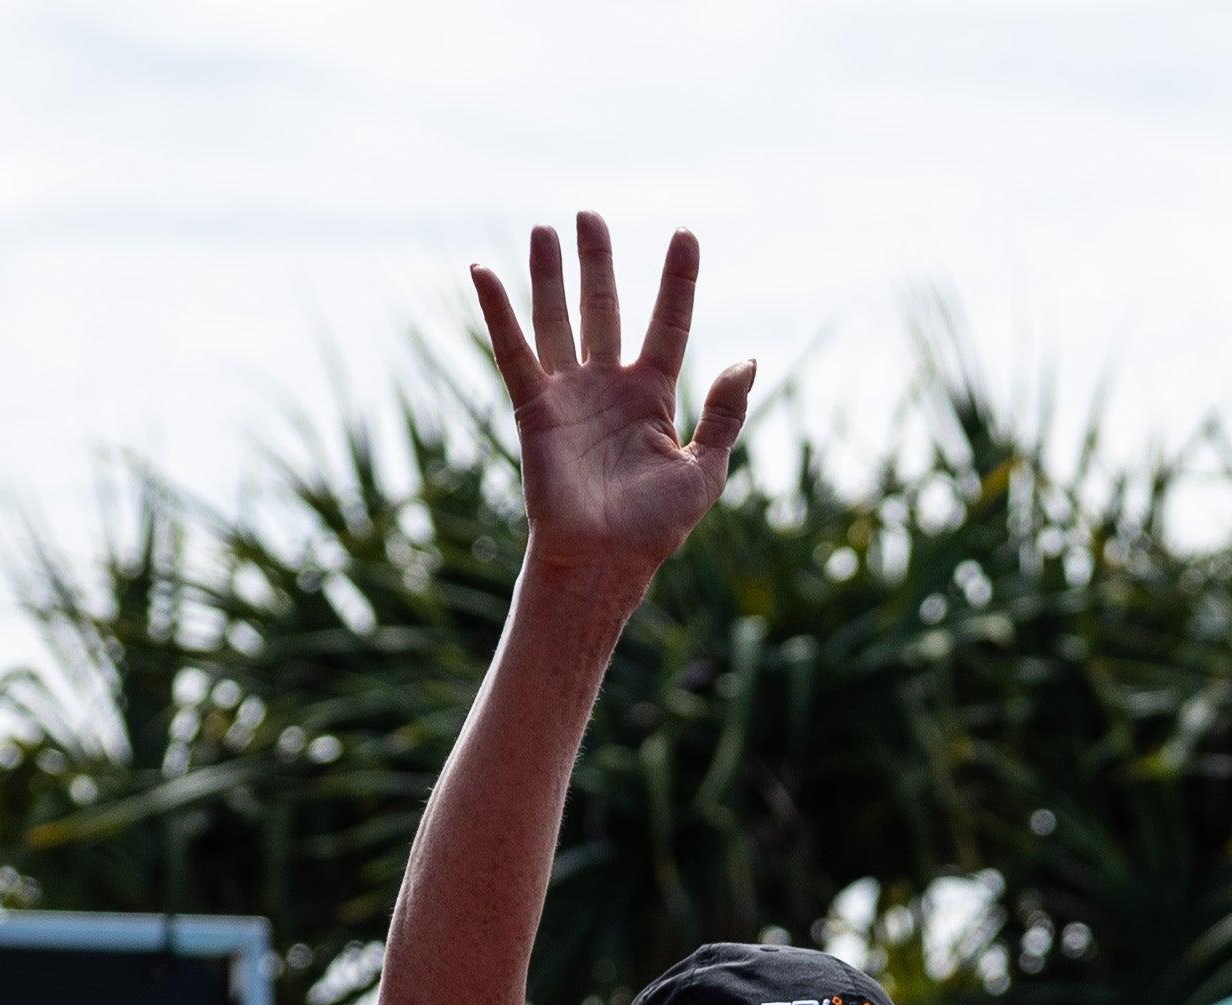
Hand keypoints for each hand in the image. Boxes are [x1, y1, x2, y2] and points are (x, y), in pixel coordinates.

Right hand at [469, 216, 752, 587]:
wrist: (605, 561)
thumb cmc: (655, 526)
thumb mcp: (705, 468)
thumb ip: (725, 413)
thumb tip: (748, 359)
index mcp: (653, 396)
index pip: (669, 323)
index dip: (677, 280)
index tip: (685, 234)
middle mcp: (608, 385)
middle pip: (603, 309)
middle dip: (597, 263)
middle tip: (589, 215)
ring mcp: (569, 393)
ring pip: (558, 319)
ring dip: (550, 275)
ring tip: (545, 230)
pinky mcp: (534, 406)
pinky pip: (513, 350)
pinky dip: (497, 311)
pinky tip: (484, 272)